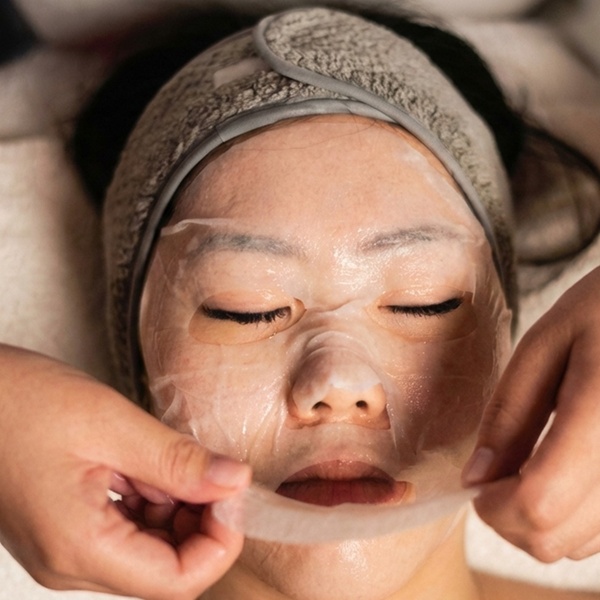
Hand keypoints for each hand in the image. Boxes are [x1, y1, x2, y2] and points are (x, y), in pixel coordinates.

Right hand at [0, 344, 249, 599]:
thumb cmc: (18, 402)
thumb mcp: (109, 423)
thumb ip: (177, 460)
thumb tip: (235, 482)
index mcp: (79, 547)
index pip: (178, 582)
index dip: (221, 540)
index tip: (234, 490)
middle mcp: (71, 563)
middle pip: (167, 568)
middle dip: (203, 521)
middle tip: (211, 469)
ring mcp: (66, 548)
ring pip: (151, 549)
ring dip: (178, 507)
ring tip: (169, 458)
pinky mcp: (67, 528)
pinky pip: (127, 529)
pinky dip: (152, 500)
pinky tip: (147, 463)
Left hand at [463, 266, 599, 562]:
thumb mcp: (545, 345)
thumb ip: (510, 413)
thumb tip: (475, 479)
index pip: (538, 501)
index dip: (492, 505)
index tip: (475, 482)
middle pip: (556, 539)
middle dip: (506, 517)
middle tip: (494, 475)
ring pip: (579, 547)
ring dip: (538, 522)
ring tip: (528, 468)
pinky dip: (570, 520)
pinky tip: (561, 476)